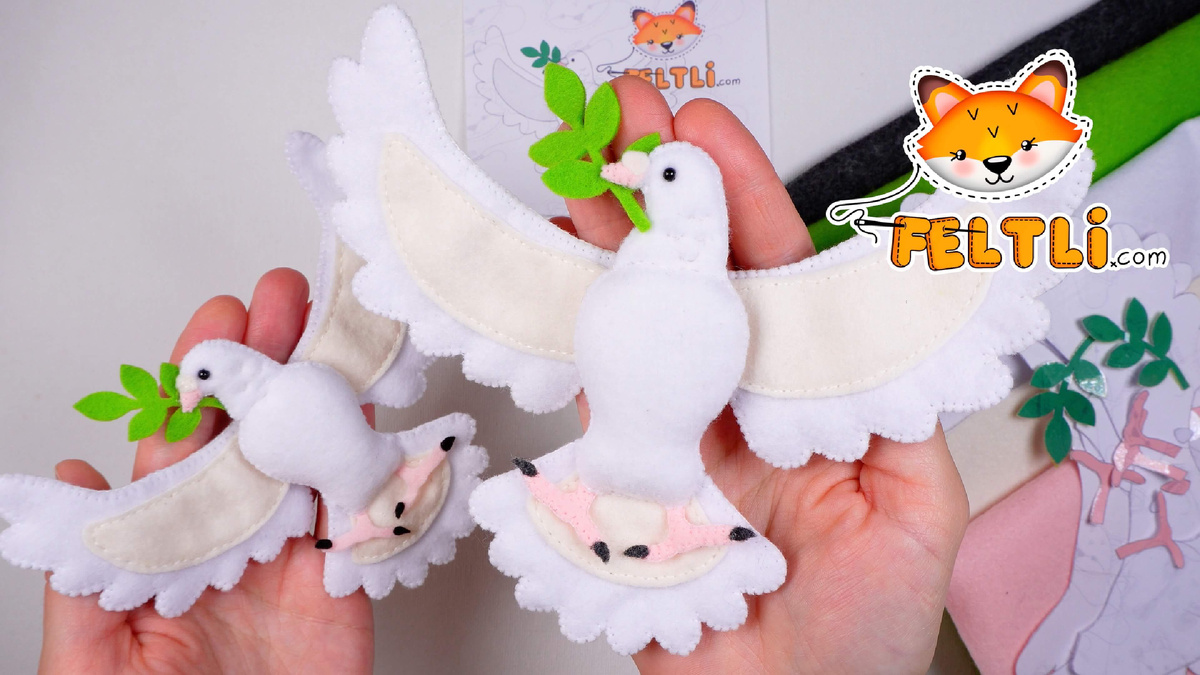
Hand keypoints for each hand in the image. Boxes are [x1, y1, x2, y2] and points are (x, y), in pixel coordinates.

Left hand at [41, 269, 373, 673]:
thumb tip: (77, 479)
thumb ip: (82, 577)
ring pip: (311, 454)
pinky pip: (365, 513)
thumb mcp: (92, 662)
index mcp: (167, 542)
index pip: (181, 441)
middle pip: (253, 429)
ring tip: (338, 333)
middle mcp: (232, 534)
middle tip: (284, 298)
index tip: (215, 323)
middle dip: (269, 359)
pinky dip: (380, 464)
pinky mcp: (346, 578)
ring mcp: (293, 552)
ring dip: (325, 393)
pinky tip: (383, 416)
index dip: (198, 378)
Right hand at [561, 78, 969, 673]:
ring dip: (609, 244)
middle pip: (698, 280)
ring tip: (581, 175)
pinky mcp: (624, 477)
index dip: (741, 203)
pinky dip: (568, 331)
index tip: (705, 139)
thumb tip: (858, 314)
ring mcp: (680, 435)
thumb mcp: (915, 505)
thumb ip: (888, 405)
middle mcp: (743, 404)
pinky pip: (593, 393)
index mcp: (814, 397)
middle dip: (661, 194)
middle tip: (624, 124)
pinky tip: (555, 276)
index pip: (778, 279)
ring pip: (640, 320)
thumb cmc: (866, 634)